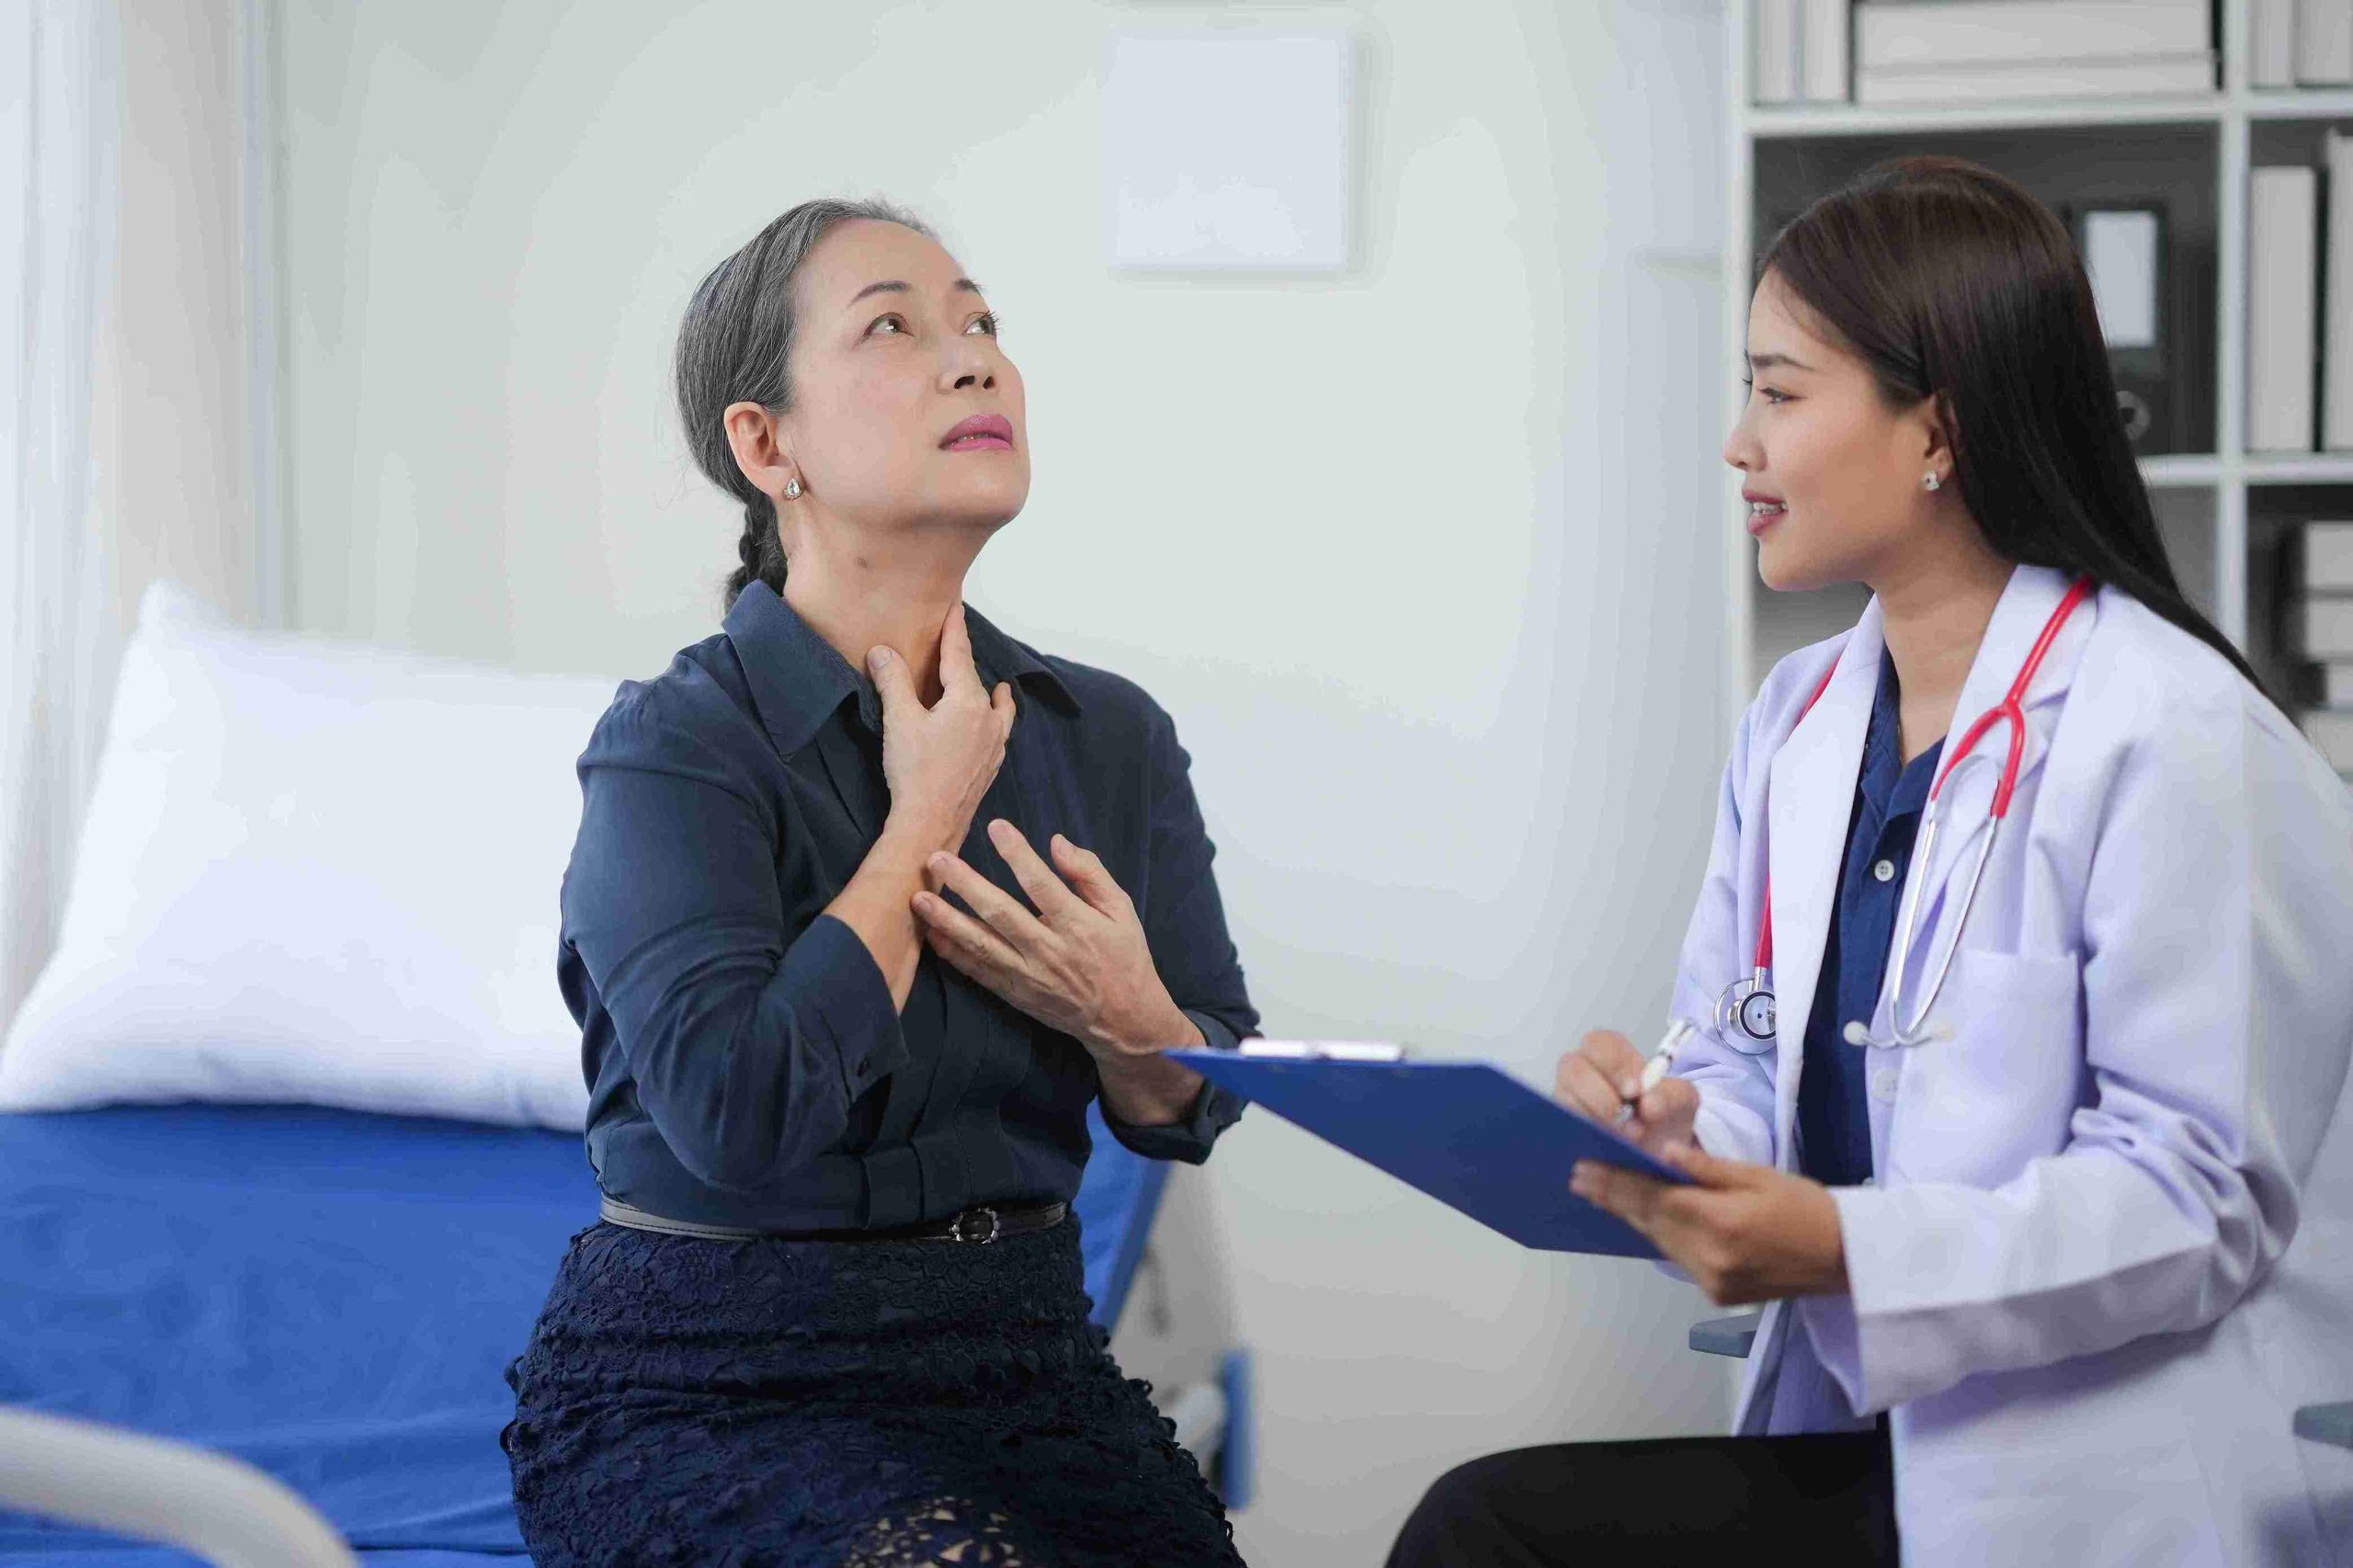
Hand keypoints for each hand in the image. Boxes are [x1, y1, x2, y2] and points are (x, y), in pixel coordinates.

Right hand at [869, 604, 1016, 855]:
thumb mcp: (898, 720)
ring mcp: (994, 745)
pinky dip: (997, 722)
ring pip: (998, 709)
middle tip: (961, 638)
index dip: (954, 628)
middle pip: (976, 678)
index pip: (959, 654)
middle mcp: (988, 720)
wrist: (931, 824)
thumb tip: (882, 651)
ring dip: (994, 694)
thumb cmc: (914, 773)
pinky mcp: (990, 767)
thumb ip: (892, 680)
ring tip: (999, 687)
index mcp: (967, 702)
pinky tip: (995, 729)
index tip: (956, 605)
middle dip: (966, 657)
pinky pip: (1000, 734)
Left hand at [912, 819, 1190, 1059]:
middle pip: (1000, 913)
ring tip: (919, 898)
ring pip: (981, 945)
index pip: (1041, 883)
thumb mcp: (1121, 909)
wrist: (1122, 1019)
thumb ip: (1090, 873)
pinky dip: (953, 954)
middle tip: (937, 859)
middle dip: (966, 884)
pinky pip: (977, 972)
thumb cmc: (1123, 956)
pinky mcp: (1014, 993)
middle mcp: (1049, 951)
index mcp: (1078, 925)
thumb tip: (1056, 842)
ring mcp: (1028, 975)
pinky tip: (931, 934)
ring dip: (947, 920)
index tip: (996, 826)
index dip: (1017, 853)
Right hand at [1554, 1029, 1698, 1155]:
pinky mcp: (1564, 1129)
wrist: (1660, 1150)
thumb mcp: (1681, 1101)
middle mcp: (1582, 1073)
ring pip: (1565, 1101)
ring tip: (1624, 1140)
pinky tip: (1607, 1149)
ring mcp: (1567, 1100)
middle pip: (1572, 1068)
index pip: (1601, 1044)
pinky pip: (1563, 1130)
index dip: (1615, 1065)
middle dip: (1599, 1094)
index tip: (1635, 1090)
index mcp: (1610, 1056)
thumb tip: (1648, 1107)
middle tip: (1624, 1119)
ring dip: (1594, 1120)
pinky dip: (1585, 1139)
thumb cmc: (1663, 1115)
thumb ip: (1670, 1096)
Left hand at [1571, 1143, 1847, 1306]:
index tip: (1585, 1167)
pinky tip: (1641, 1218)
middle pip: (1649, 1221)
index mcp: (1721, 1222)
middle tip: (1578, 1177)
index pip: (1653, 1197)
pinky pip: (1678, 1257)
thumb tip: (1661, 1153)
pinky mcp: (1718, 1294)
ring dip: (1630, 1217)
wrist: (1846, 1259)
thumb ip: (1706, 1168)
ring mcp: (1713, 1281)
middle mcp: (1711, 1257)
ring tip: (1599, 1194)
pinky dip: (1659, 1235)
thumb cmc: (1807, 1208)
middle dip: (1612, 1197)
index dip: (1616, 1181)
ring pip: (1659, 1241)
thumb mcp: (1759, 1176)